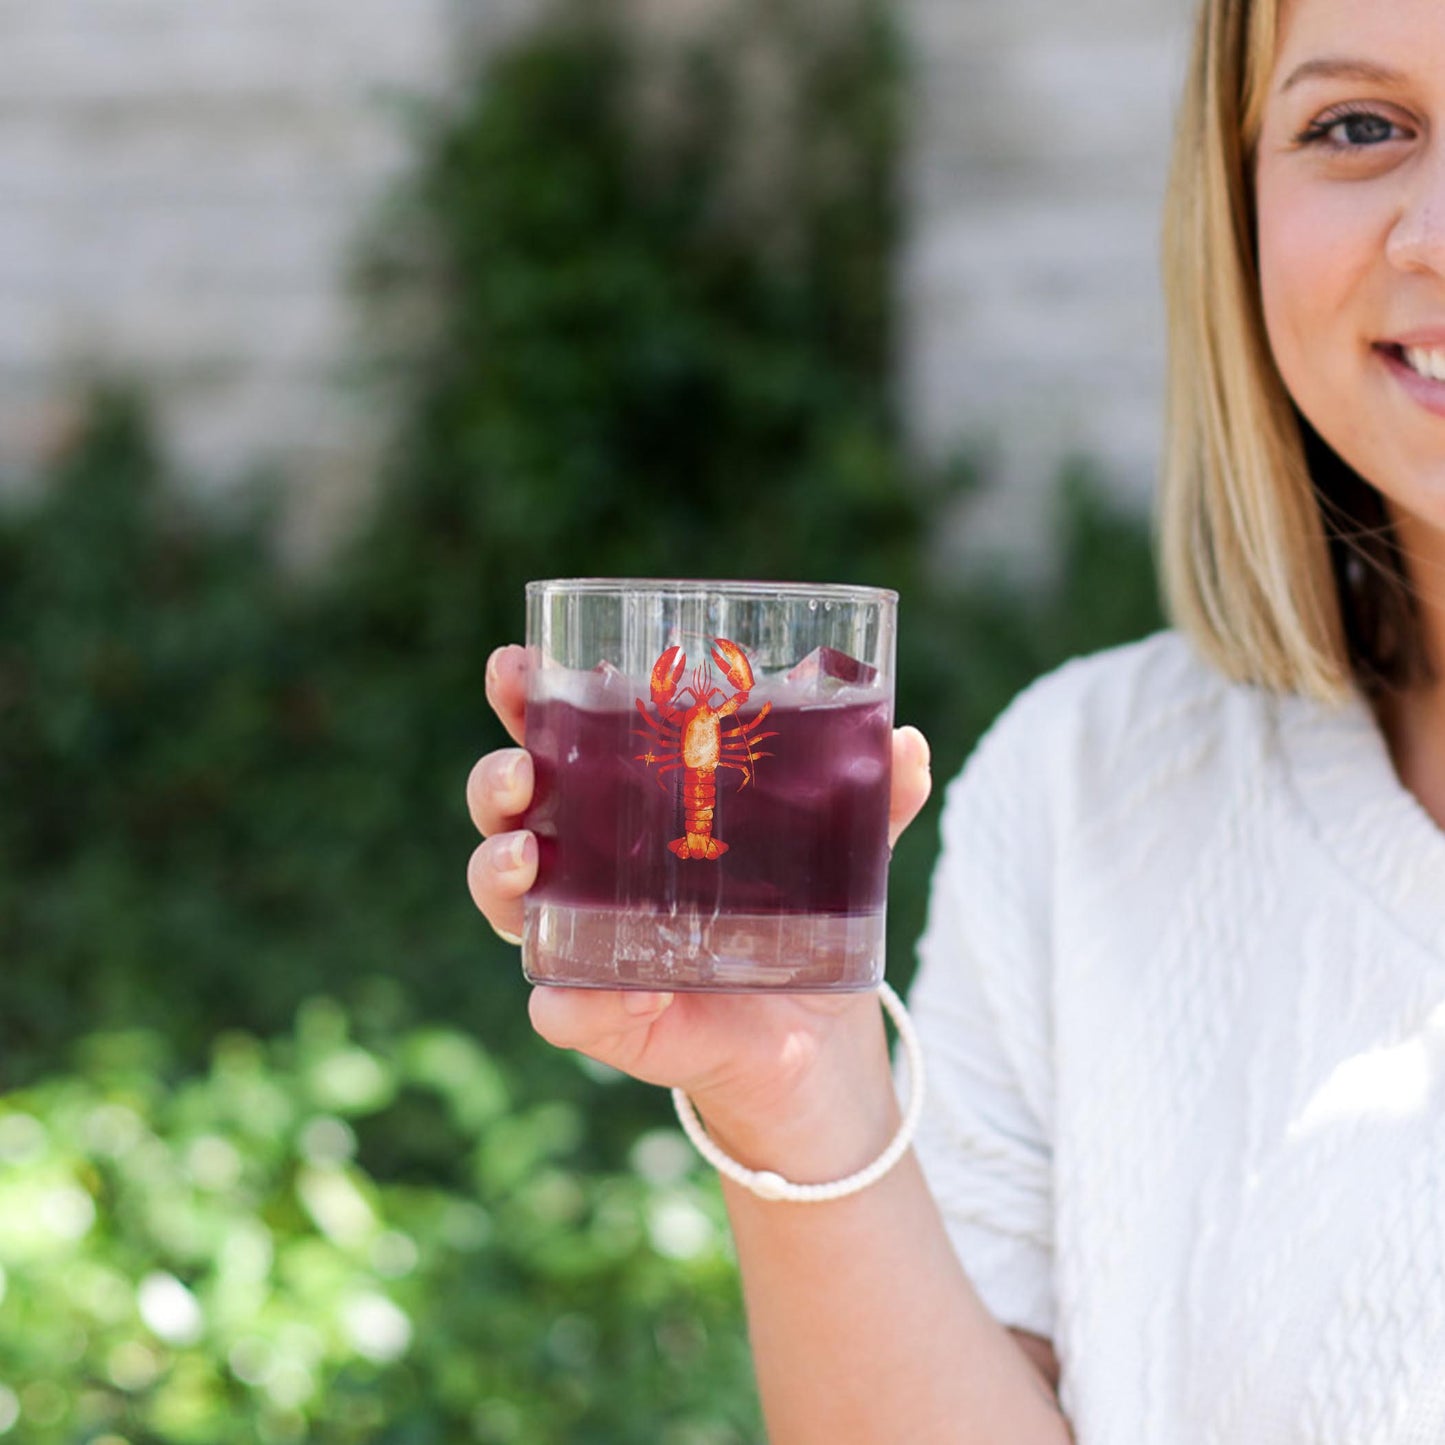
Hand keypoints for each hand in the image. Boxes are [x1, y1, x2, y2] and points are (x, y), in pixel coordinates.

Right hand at [467, 643, 932, 1171]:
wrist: (815, 1037)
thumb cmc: (802, 919)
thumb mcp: (841, 851)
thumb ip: (873, 800)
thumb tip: (907, 741)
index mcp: (628, 805)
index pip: (558, 738)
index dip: (524, 697)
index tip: (514, 661)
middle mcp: (588, 865)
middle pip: (508, 809)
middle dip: (495, 779)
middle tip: (521, 769)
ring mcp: (585, 940)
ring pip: (504, 899)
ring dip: (496, 872)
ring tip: (528, 857)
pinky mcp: (603, 1015)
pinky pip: (559, 1009)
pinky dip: (564, 1002)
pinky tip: (584, 996)